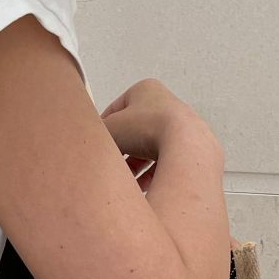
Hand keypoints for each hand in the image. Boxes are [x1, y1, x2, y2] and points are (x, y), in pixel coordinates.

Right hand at [102, 79, 223, 178]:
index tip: (96, 146)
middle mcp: (165, 105)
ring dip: (133, 167)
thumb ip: (96, 133)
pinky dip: (150, 176)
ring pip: (147, 151)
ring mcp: (179, 129)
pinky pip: (163, 165)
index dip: (103, 130)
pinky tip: (140, 188)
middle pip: (133, 133)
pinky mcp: (188, 151)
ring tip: (124, 181)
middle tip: (110, 166)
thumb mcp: (110, 128)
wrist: (186, 147)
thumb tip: (89, 145)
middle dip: (120, 152)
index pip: (115, 110)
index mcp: (145, 90)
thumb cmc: (148, 128)